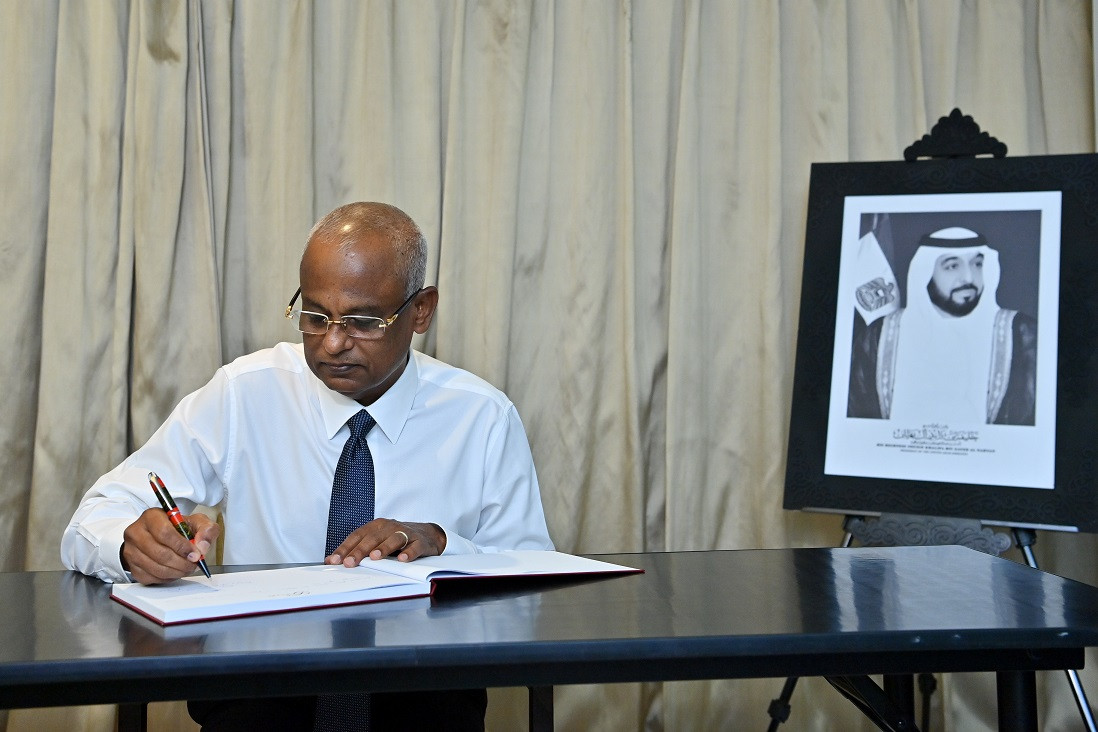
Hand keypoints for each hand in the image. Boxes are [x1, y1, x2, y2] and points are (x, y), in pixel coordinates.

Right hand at [121, 508, 219, 584]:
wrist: (160, 536)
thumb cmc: (177, 528)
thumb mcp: (196, 522)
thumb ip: (206, 529)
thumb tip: (202, 546)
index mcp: (151, 516)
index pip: (164, 533)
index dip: (182, 546)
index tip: (195, 554)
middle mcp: (136, 532)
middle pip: (160, 553)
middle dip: (181, 562)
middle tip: (193, 564)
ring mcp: (131, 550)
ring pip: (155, 567)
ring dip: (176, 572)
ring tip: (186, 568)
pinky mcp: (131, 566)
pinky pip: (150, 577)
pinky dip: (166, 578)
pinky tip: (174, 571)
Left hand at [325, 518, 445, 566]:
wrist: (427, 535)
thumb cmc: (397, 539)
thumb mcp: (377, 541)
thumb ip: (357, 549)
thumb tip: (332, 560)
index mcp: (376, 526)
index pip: (357, 536)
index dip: (345, 548)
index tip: (334, 560)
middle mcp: (389, 527)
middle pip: (372, 538)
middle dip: (359, 551)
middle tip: (349, 562)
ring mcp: (405, 533)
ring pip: (393, 539)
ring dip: (383, 548)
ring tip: (374, 557)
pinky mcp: (420, 541)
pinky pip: (414, 546)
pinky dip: (409, 552)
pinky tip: (402, 559)